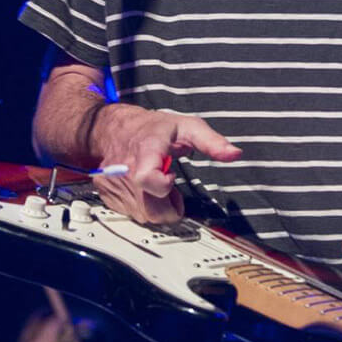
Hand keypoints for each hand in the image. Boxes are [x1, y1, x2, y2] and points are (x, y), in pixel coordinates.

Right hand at [90, 103, 241, 222]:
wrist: (113, 127)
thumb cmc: (151, 128)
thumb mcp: (187, 126)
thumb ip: (211, 141)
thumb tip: (233, 154)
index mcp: (146, 152)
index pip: (148, 179)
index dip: (165, 186)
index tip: (172, 178)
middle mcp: (126, 171)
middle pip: (151, 209)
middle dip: (170, 205)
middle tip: (172, 185)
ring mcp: (114, 185)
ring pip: (142, 215)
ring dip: (156, 206)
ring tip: (159, 184)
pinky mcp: (107, 194)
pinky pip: (129, 213)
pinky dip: (142, 206)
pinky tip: (145, 190)